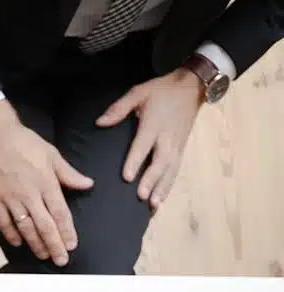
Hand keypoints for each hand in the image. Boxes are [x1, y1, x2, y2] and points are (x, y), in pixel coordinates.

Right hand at [0, 100, 93, 266]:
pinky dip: (11, 234)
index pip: (60, 213)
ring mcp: (10, 198)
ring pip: (25, 227)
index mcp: (46, 183)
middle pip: (44, 225)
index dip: (67, 231)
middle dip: (54, 245)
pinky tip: (18, 244)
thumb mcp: (52, 155)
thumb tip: (88, 184)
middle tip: (61, 260)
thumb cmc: (26, 143)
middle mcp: (29, 194)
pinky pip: (3, 221)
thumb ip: (69, 174)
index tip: (72, 245)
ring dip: (35, 244)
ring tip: (43, 255)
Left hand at [97, 69, 203, 209]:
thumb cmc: (161, 90)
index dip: (135, 161)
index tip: (126, 177)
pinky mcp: (182, 148)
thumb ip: (119, 108)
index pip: (143, 146)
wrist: (192, 87)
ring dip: (162, 187)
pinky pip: (176, 169)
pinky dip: (170, 184)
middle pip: (160, 162)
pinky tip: (162, 198)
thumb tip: (100, 122)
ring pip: (170, 169)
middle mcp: (167, 137)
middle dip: (151, 180)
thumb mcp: (138, 92)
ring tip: (154, 205)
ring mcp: (177, 144)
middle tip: (141, 197)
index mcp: (154, 124)